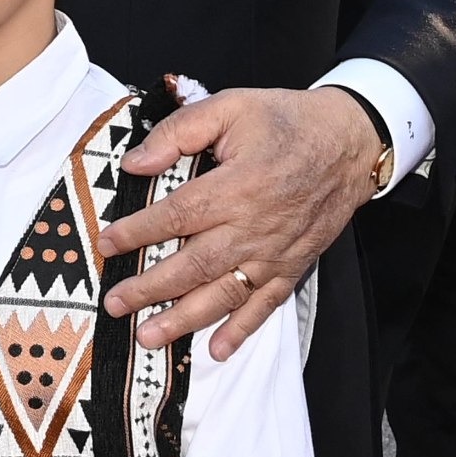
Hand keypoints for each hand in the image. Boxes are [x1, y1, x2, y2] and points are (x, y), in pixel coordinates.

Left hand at [106, 85, 383, 358]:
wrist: (350, 140)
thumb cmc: (285, 121)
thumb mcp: (230, 107)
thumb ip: (179, 132)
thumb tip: (135, 162)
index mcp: (236, 185)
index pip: (176, 215)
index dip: (137, 232)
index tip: (105, 244)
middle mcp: (254, 227)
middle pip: (194, 264)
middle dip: (150, 288)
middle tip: (114, 304)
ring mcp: (275, 252)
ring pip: (224, 293)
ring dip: (185, 319)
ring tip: (149, 337)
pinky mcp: (294, 266)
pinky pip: (266, 304)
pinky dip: (242, 330)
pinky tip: (217, 349)